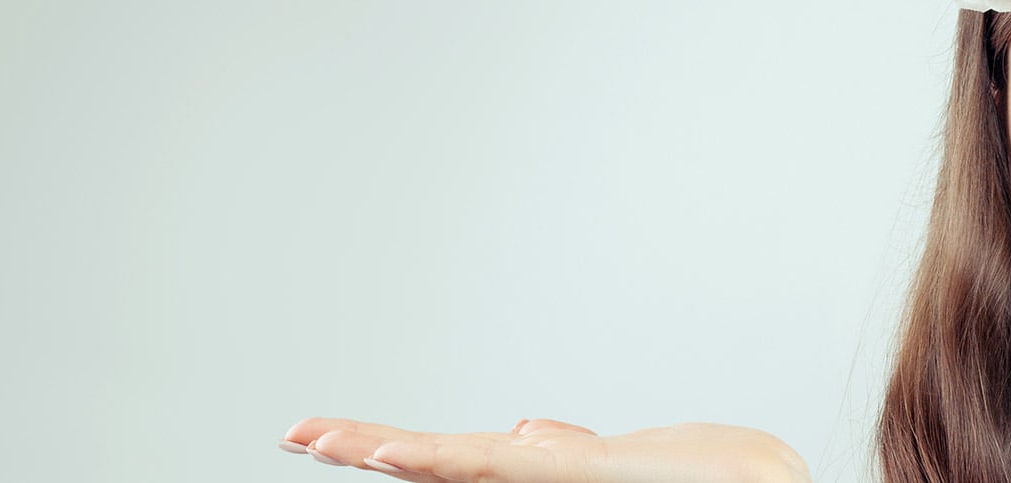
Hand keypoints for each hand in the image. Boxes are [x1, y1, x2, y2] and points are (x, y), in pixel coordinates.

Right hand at [279, 417, 810, 482]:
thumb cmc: (712, 478)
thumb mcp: (625, 456)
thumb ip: (563, 451)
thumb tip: (517, 429)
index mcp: (555, 476)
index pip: (461, 460)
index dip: (399, 449)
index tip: (341, 437)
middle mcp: (551, 480)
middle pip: (445, 462)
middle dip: (371, 447)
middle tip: (297, 434)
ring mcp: (567, 481)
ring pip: (465, 465)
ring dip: (393, 449)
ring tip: (328, 439)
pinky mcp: (587, 477)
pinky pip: (508, 470)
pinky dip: (448, 461)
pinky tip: (405, 453)